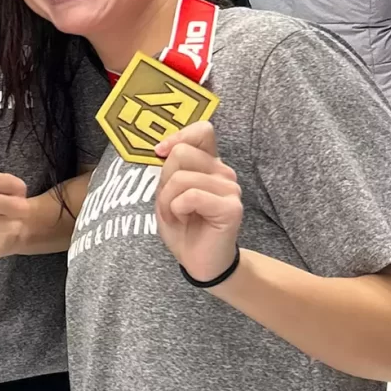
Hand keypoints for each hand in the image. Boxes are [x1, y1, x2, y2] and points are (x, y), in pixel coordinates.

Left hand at [154, 121, 242, 283]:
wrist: (199, 261)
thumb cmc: (183, 225)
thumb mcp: (167, 192)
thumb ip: (169, 168)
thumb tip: (162, 148)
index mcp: (209, 164)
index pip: (202, 130)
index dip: (178, 136)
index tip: (160, 153)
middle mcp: (223, 172)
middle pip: (181, 153)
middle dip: (164, 181)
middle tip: (170, 204)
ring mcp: (230, 189)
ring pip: (181, 178)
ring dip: (167, 201)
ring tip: (177, 216)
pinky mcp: (231, 208)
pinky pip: (190, 196)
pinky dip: (177, 210)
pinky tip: (185, 220)